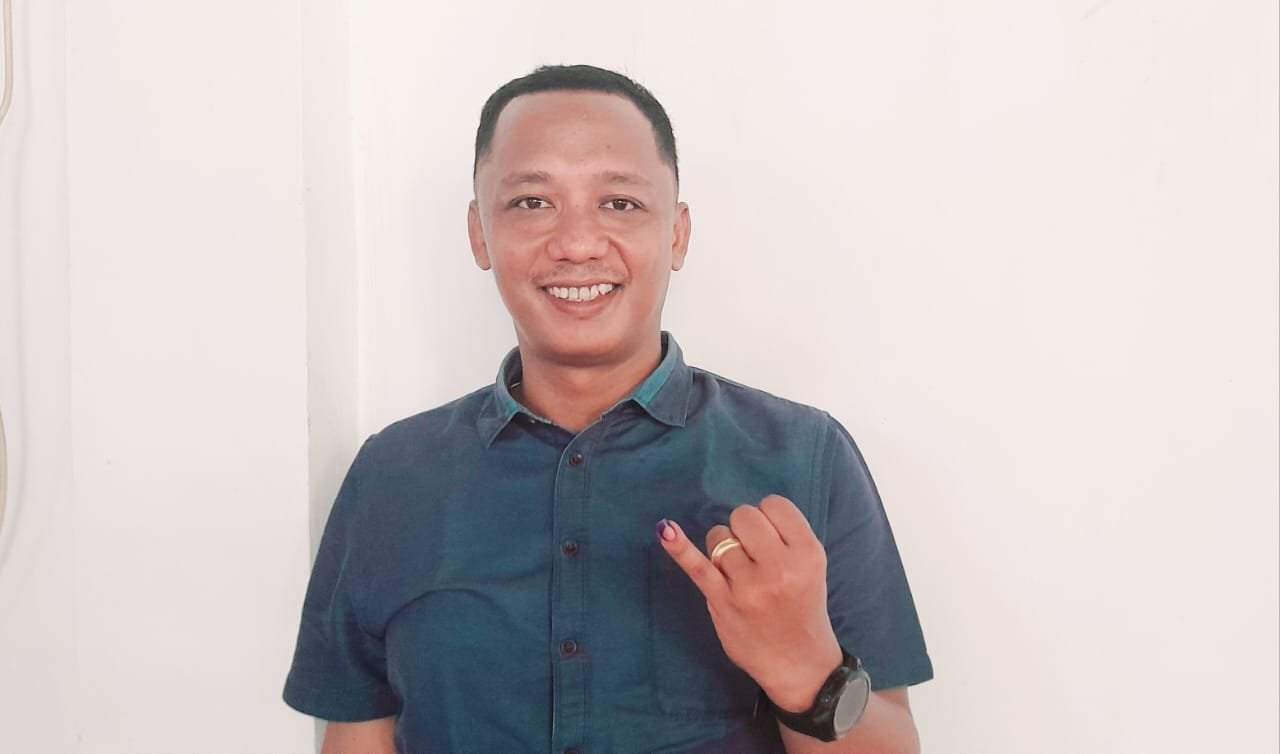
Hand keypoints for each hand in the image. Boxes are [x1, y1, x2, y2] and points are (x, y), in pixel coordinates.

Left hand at [657, 494, 842, 712]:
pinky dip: (679, 547)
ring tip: (739, 574)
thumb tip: (742, 516)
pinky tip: (666, 530)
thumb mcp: (812, 568)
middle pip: (744, 516)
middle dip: (744, 530)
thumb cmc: (801, 608)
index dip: (768, 517)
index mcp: (808, 554)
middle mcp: (780, 568)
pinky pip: (698, 566)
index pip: (775, 505)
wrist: (799, 663)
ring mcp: (749, 587)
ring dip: (723, 549)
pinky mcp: (723, 602)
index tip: (770, 537)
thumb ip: (786, 538)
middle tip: (754, 556)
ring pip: (720, 537)